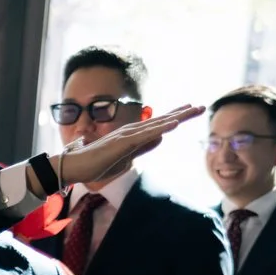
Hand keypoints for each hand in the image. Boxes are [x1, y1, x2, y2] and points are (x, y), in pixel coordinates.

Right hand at [55, 102, 206, 188]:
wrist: (74, 167)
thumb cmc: (96, 164)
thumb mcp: (126, 157)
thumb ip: (143, 147)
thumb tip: (161, 138)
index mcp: (132, 136)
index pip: (158, 124)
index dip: (175, 116)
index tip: (190, 110)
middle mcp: (131, 131)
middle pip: (161, 121)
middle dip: (182, 113)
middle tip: (201, 106)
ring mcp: (126, 136)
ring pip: (156, 125)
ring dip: (176, 117)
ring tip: (194, 110)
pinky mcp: (122, 144)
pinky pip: (145, 135)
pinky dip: (160, 128)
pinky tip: (173, 124)